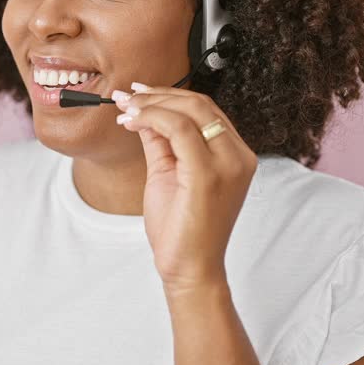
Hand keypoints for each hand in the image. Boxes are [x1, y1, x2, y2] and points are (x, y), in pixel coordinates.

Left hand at [111, 82, 257, 292]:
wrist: (189, 269)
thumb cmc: (180, 229)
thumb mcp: (168, 173)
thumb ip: (161, 141)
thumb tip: (143, 112)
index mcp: (235, 156)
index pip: (206, 110)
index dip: (170, 96)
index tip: (138, 95)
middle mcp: (238, 157)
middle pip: (200, 104)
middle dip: (158, 95)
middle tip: (126, 98)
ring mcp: (228, 164)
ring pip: (190, 110)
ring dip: (152, 104)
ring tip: (125, 110)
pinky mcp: (209, 174)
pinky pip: (179, 129)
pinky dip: (152, 118)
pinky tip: (132, 123)